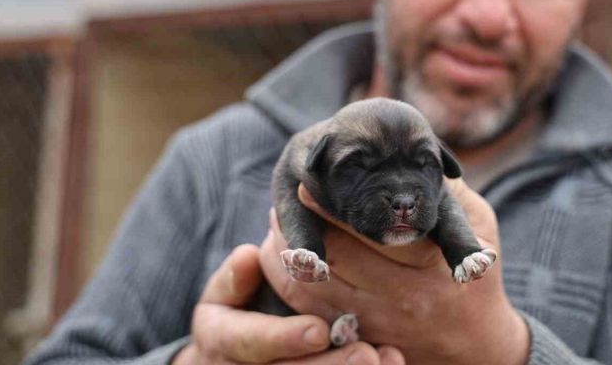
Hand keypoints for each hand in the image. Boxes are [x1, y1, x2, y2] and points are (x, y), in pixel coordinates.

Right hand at [173, 244, 405, 364]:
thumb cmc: (238, 306)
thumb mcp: (228, 289)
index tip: (319, 330)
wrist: (233, 352)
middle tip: (366, 354)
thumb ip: (238, 276)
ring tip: (385, 360)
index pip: (249, 342)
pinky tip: (392, 362)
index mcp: (219, 339)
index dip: (283, 338)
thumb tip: (248, 256)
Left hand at [260, 179, 529, 364]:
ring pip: (316, 285)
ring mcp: (380, 322)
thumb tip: (412, 157)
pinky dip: (290, 281)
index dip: (332, 205)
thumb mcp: (478, 224)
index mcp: (431, 262)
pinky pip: (312, 311)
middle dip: (307, 221)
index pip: (373, 229)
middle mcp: (404, 297)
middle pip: (338, 255)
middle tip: (290, 193)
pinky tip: (285, 255)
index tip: (305, 183)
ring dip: (290, 250)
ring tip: (279, 221)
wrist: (476, 343)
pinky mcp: (362, 339)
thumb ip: (445, 191)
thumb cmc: (477, 273)